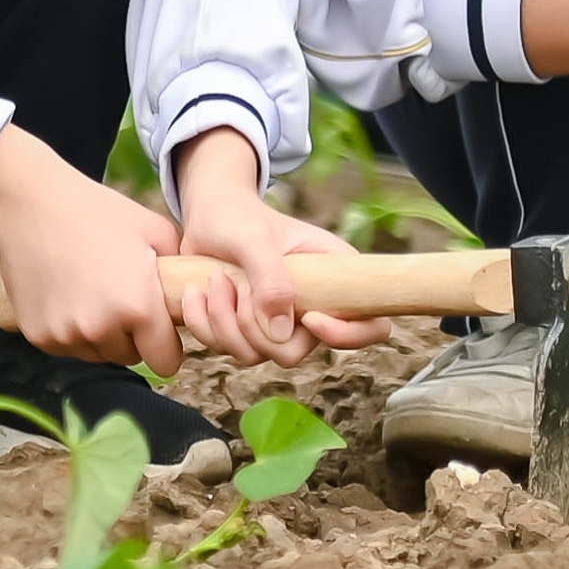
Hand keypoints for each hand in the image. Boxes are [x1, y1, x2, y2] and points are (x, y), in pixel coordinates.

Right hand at [0, 134, 183, 366]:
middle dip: (132, 336)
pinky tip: (66, 294)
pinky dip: (70, 329)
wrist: (29, 204)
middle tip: (121, 298)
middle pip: (130, 357)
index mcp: (137, 307)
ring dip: (101, 335)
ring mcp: (66, 335)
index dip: (167, 347)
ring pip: (97, 353)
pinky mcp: (39, 335)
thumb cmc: (96, 212)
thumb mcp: (155, 232)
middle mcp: (101, 329)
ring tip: (92, 292)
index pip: (166, 363)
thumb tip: (197, 294)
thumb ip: (182, 271)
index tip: (160, 330)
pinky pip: (67, 345)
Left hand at [161, 135, 360, 357]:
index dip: (346, 335)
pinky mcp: (245, 329)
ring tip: (214, 280)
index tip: (308, 317)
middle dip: (252, 325)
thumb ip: (271, 279)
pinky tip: (196, 293)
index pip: (372, 327)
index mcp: (336, 279)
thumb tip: (281, 333)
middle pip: (293, 353)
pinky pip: (224, 348)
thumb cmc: (237, 216)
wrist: (206, 214)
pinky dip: (203, 324)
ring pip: (254, 354)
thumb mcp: (254, 238)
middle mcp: (311, 307)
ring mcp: (277, 322)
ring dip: (223, 321)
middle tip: (232, 283)